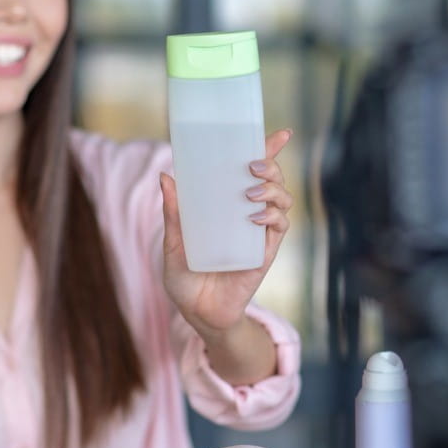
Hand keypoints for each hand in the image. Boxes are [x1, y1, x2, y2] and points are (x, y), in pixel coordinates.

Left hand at [160, 129, 292, 336]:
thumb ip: (173, 212)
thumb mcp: (172, 242)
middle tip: (252, 165)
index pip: (253, 173)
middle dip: (271, 165)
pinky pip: (278, 228)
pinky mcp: (264, 252)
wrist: (197, 313)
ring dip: (272, 189)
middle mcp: (247, 215)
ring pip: (282, 200)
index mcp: (227, 205)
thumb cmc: (185, 278)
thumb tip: (165, 177)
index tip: (280, 134)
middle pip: (272, 180)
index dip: (269, 150)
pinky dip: (271, 216)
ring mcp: (258, 233)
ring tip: (250, 192)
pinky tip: (255, 216)